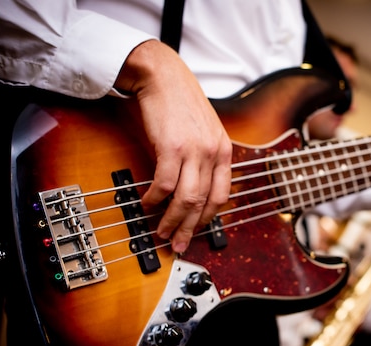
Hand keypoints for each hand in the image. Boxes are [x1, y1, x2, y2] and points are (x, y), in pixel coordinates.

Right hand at [115, 40, 232, 252]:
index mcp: (224, 151)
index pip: (222, 196)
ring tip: (161, 231)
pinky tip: (146, 204)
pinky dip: (154, 200)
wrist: (163, 76)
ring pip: (186, 199)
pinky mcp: (171, 147)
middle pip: (204, 203)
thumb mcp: (204, 131)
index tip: (197, 232)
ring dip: (172, 220)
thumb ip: (204, 158)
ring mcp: (194, 151)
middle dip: (190, 229)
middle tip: (178, 244)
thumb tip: (194, 189)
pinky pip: (164, 185)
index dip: (208, 219)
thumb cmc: (180, 102)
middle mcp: (213, 153)